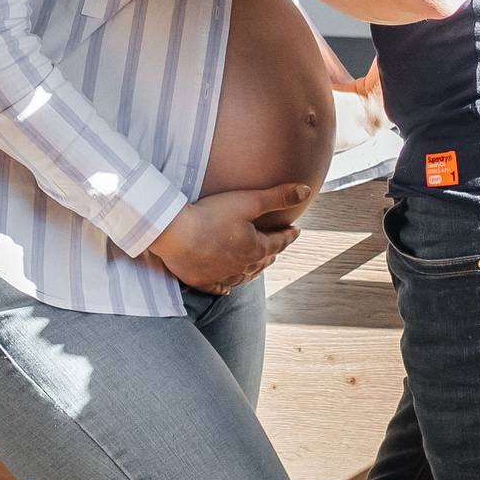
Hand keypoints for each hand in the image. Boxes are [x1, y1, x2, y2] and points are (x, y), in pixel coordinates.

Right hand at [146, 184, 312, 292]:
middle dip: (273, 251)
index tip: (296, 230)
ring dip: (254, 270)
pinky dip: (226, 287)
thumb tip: (307, 191)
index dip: (289, 234)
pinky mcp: (201, 281)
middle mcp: (242, 268)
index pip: (279, 242)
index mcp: (256, 249)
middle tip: (277, 245)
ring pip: (245, 276)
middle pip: (263, 260)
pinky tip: (228, 288)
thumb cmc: (210, 214)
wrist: (173, 232)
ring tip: (258, 264)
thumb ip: (279, 197)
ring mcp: (221, 276)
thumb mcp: (249, 201)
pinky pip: (219, 287)